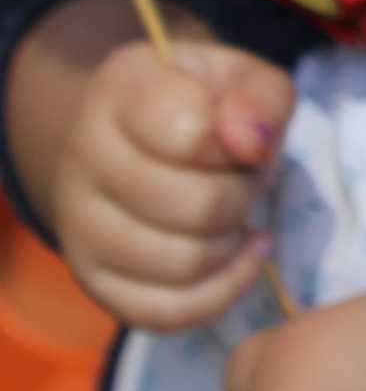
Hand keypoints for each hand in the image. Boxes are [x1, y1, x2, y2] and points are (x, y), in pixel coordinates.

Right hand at [48, 38, 290, 329]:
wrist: (135, 137)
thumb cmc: (203, 104)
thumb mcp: (243, 77)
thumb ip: (261, 99)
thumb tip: (253, 146)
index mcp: (121, 94)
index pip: (189, 132)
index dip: (242, 144)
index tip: (249, 141)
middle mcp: (84, 161)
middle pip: (194, 207)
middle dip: (244, 198)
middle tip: (250, 182)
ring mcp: (79, 227)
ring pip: (180, 264)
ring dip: (232, 245)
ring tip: (240, 218)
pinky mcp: (94, 280)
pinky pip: (162, 313)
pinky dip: (220, 292)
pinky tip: (243, 256)